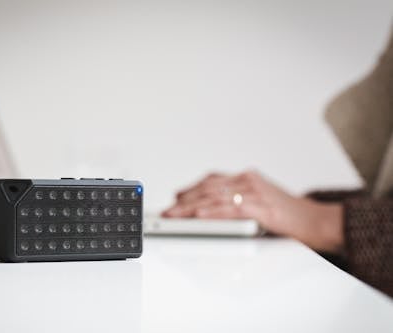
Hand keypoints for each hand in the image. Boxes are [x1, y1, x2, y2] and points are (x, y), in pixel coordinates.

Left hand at [162, 171, 343, 253]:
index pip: (212, 180)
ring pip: (215, 197)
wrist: (318, 220)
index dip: (191, 188)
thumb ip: (235, 202)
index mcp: (246, 178)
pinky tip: (198, 214)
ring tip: (174, 214)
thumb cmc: (288, 215)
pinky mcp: (262, 206)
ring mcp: (255, 191)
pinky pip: (231, 209)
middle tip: (167, 210)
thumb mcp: (258, 203)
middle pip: (208, 187)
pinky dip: (212, 212)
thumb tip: (208, 209)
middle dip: (185, 200)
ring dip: (191, 207)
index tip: (175, 197)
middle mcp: (248, 180)